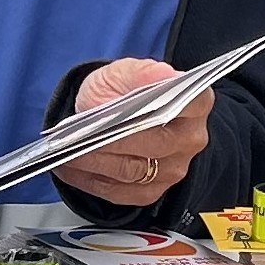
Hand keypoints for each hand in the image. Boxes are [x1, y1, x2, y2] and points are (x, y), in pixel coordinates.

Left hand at [51, 58, 210, 206]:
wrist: (114, 116)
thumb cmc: (123, 93)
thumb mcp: (125, 72)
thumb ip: (140, 72)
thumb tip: (162, 74)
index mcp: (196, 103)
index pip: (188, 103)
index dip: (157, 106)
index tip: (128, 106)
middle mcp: (190, 139)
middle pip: (154, 143)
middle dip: (112, 140)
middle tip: (81, 137)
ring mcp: (174, 169)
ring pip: (133, 171)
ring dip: (97, 163)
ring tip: (68, 153)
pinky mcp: (152, 190)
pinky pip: (121, 192)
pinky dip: (92, 181)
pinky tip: (72, 168)